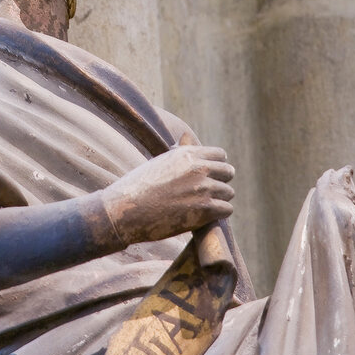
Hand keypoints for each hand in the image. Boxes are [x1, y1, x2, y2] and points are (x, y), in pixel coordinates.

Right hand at [101, 145, 234, 245]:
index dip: (216, 166)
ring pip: (228, 192)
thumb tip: (186, 137)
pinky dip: (218, 214)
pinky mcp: (204, 210)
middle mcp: (197, 168)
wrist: (125, 209)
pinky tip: (204, 216)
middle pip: (228, 172)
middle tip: (207, 193)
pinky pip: (226, 210)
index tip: (210, 176)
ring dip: (219, 200)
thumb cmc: (138, 186)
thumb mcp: (160, 161)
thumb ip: (179, 153)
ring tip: (202, 206)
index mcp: (187, 154)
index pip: (220, 155)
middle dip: (220, 182)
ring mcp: (202, 188)